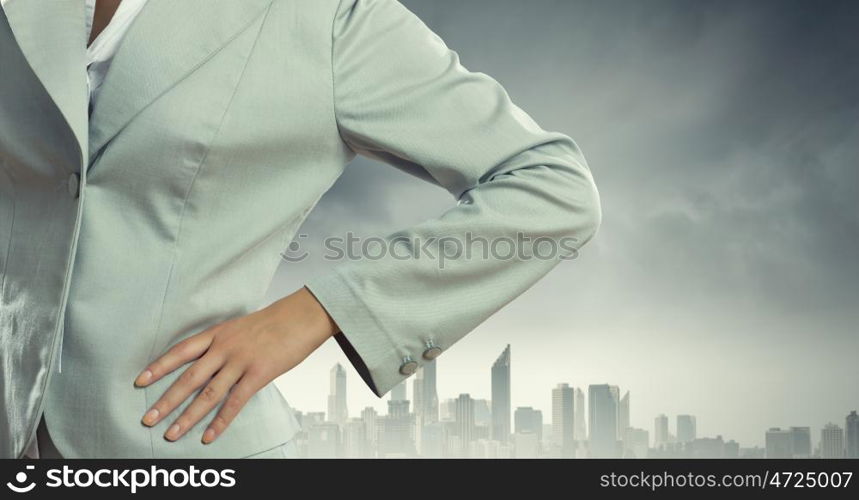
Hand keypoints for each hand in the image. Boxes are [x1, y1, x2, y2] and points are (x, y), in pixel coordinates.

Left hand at [133, 286, 339, 443]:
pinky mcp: (258, 374)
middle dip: (166, 401)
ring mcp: (240, 361)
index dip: (159, 367)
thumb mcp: (241, 326)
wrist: (302, 315)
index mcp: (218, 333)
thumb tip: (211, 363)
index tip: (140, 381)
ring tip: (172, 433)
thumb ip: (224, 343)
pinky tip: (209, 435)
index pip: (180, 351)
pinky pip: (235, 402)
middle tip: (147, 418)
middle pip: (188, 378)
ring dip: (187, 417)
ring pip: (207, 394)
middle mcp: (224, 347)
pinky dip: (220, 422)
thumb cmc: (275, 322)